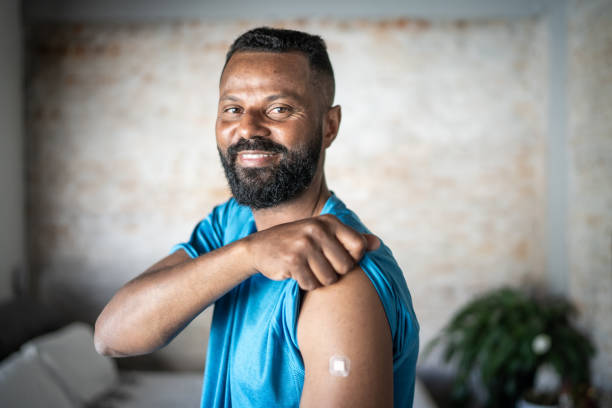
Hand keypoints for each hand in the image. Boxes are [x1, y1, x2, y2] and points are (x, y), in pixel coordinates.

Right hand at [244, 214, 379, 289]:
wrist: (258, 247)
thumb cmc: (296, 242)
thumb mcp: (323, 234)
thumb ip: (350, 239)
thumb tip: (377, 244)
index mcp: (329, 221)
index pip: (359, 247)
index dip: (352, 260)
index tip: (338, 259)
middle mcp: (318, 229)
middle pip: (345, 267)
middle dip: (334, 273)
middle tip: (318, 266)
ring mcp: (304, 244)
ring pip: (329, 279)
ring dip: (318, 280)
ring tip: (307, 269)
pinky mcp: (293, 260)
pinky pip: (312, 284)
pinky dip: (306, 284)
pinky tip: (296, 273)